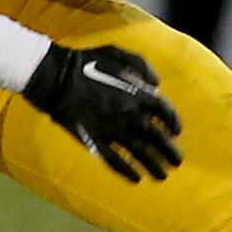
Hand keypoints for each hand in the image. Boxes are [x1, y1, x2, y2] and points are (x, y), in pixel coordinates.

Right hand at [23, 44, 182, 182]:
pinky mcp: (94, 140)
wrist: (54, 77)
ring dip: (154, 166)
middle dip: (170, 152)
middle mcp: (130, 115)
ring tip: (162, 176)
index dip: (174, 124)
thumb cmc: (85, 62)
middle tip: (176, 162)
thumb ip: (140, 64)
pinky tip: (135, 178)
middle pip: (158, 139)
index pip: (165, 113)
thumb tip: (157, 83)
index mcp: (137, 95)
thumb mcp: (115, 52)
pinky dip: (126, 171)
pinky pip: (114, 160)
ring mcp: (112, 130)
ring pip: (140, 153)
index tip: (175, 133)